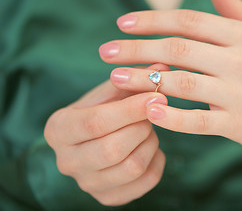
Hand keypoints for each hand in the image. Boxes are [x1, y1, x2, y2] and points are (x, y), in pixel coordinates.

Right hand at [44, 64, 169, 205]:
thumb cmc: (99, 112)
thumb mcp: (108, 93)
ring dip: (151, 142)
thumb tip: (162, 65)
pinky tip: (150, 147)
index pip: (95, 122)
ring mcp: (87, 184)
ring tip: (148, 128)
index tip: (157, 96)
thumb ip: (132, 79)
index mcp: (58, 130)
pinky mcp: (108, 197)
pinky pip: (146, 181)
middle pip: (113, 149)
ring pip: (132, 166)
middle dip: (141, 127)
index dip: (130, 109)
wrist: (90, 142)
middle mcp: (67, 162)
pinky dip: (157, 160)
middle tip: (152, 113)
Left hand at [99, 0, 241, 158]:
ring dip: (144, 80)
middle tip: (106, 52)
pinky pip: (197, 121)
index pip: (190, 21)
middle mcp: (241, 62)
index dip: (154, 21)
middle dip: (138, 49)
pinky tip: (147, 111)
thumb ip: (241, 10)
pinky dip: (171, 117)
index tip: (123, 23)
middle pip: (179, 50)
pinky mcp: (237, 125)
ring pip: (182, 83)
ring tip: (115, 79)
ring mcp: (239, 94)